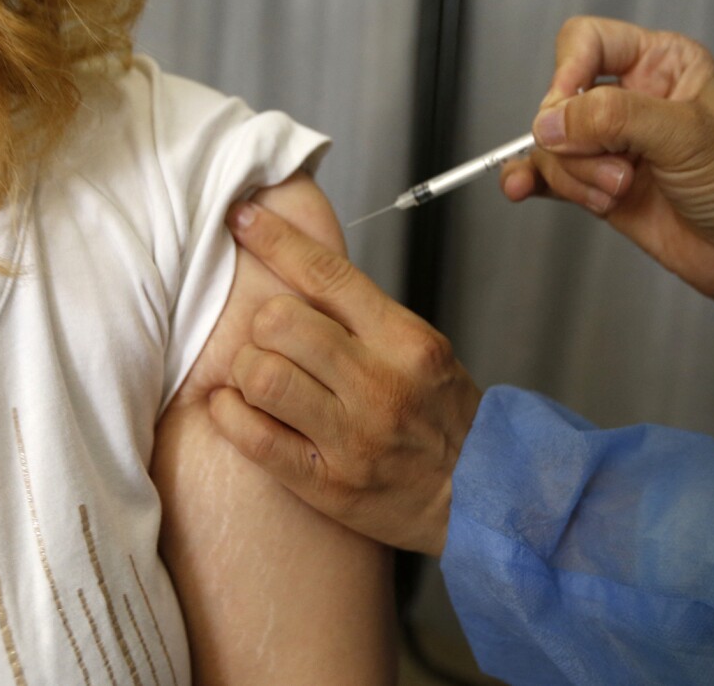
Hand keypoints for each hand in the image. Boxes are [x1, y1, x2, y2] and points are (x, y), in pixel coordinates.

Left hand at [208, 200, 482, 555]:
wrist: (482, 496)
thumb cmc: (443, 419)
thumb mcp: (423, 351)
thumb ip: (364, 317)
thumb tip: (296, 268)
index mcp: (405, 341)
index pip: (328, 274)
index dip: (275, 239)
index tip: (242, 217)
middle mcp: (379, 385)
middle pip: (280, 322)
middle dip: (262, 325)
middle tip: (271, 341)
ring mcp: (352, 437)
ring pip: (261, 376)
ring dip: (246, 371)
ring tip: (259, 379)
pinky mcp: (327, 483)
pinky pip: (253, 436)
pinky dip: (231, 414)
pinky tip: (240, 409)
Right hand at [500, 16, 713, 333]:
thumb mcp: (688, 137)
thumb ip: (617, 119)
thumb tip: (552, 121)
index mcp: (660, 64)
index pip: (587, 42)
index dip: (569, 72)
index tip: (569, 110)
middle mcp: (630, 99)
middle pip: (560, 101)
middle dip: (579, 143)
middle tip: (617, 167)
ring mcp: (609, 144)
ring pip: (551, 146)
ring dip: (574, 176)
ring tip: (616, 193)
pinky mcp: (594, 183)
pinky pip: (544, 175)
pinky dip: (529, 181)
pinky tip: (521, 187)